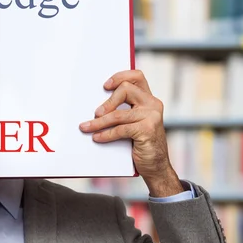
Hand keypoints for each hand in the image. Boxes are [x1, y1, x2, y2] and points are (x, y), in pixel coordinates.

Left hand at [79, 70, 182, 196]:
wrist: (156, 166)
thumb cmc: (140, 143)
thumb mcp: (133, 122)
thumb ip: (123, 110)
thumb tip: (95, 107)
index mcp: (148, 99)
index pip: (137, 77)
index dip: (120, 76)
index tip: (105, 85)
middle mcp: (152, 104)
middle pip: (126, 90)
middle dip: (107, 102)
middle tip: (95, 113)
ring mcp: (151, 117)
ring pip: (118, 114)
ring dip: (98, 122)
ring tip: (86, 127)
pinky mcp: (147, 130)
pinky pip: (120, 129)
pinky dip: (105, 134)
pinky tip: (97, 138)